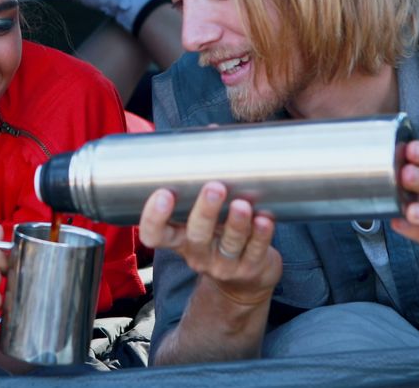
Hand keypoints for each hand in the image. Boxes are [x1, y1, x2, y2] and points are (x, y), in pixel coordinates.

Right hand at [139, 181, 280, 304]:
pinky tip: (264, 220)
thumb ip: (200, 187)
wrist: (244, 282)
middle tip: (214, 188)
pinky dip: (261, 235)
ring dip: (236, 223)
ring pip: (229, 243)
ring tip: (241, 205)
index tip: (163, 194)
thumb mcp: (201, 221)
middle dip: (205, 211)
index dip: (154, 218)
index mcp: (179, 239)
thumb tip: (209, 137)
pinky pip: (255, 250)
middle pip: (197, 235)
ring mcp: (224, 264)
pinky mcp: (250, 268)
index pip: (156, 234)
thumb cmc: (219, 238)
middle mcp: (198, 253)